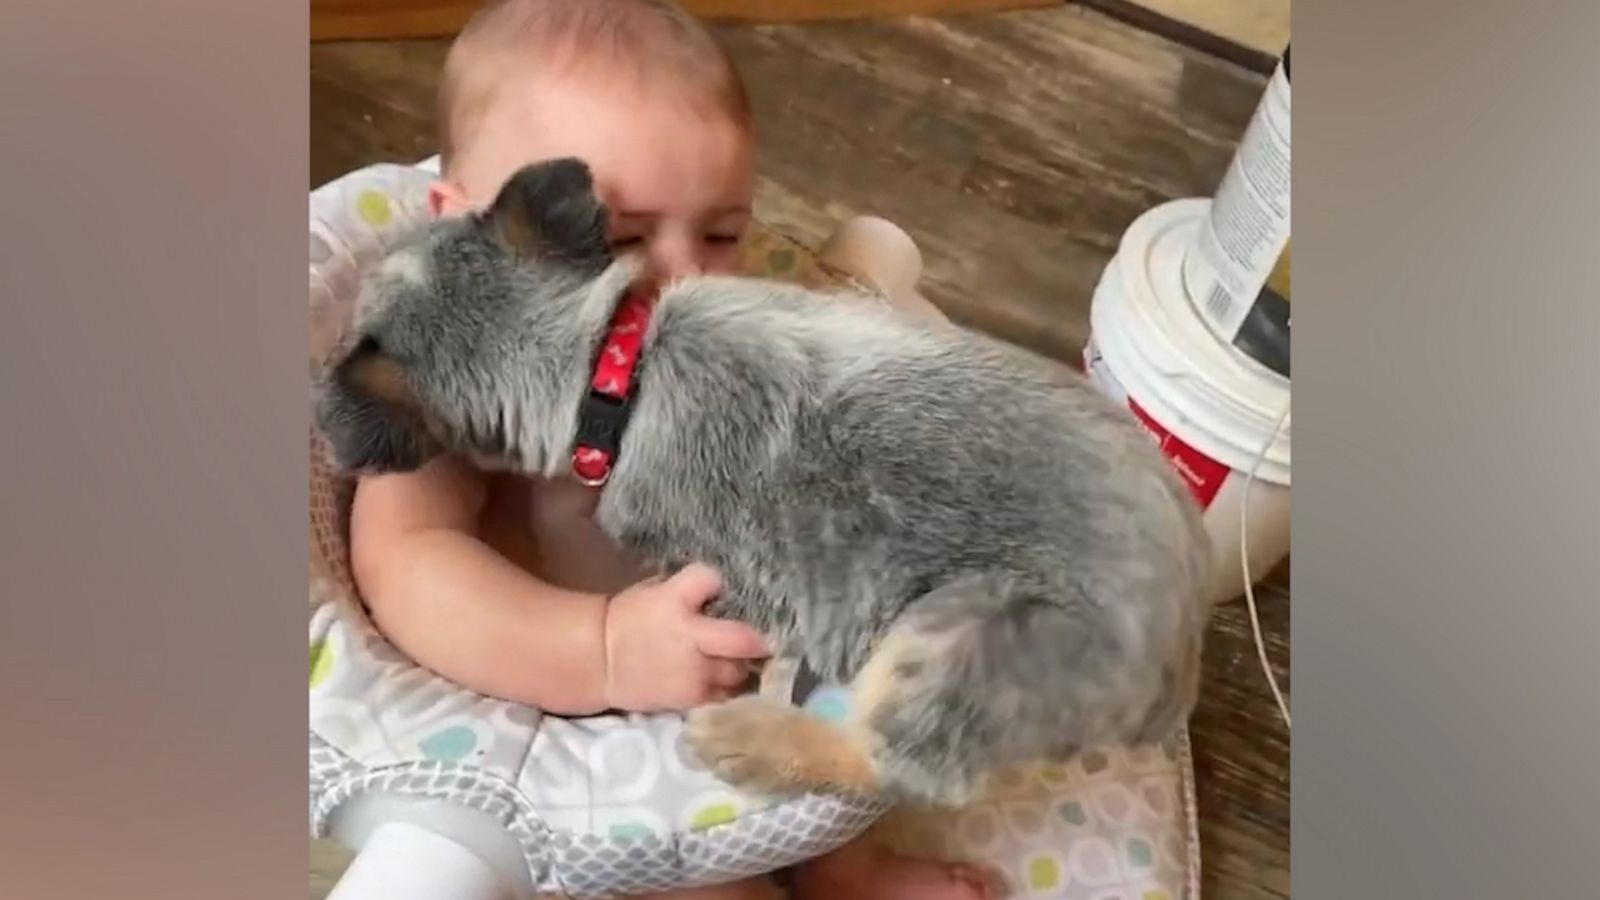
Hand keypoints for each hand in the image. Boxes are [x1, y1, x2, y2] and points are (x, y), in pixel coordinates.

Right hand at [602, 564, 770, 712]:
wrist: (600, 660)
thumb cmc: (630, 619)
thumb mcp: (655, 590)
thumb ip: (689, 590)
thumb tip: (721, 590)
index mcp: (674, 600)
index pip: (710, 579)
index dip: (717, 583)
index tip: (720, 590)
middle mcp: (690, 637)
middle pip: (743, 638)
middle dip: (757, 638)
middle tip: (763, 637)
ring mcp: (694, 672)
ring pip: (739, 671)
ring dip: (742, 664)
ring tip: (739, 659)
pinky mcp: (691, 698)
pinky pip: (725, 695)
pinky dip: (728, 688)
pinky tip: (724, 679)